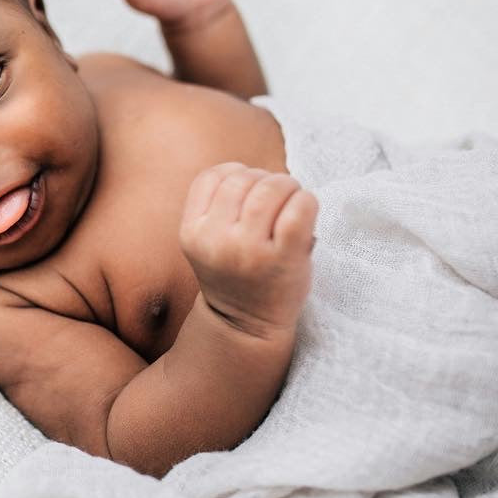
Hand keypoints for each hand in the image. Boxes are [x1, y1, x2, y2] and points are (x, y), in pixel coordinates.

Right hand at [179, 163, 317, 339]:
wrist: (245, 325)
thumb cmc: (234, 275)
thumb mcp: (208, 241)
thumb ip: (219, 206)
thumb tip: (257, 173)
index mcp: (191, 232)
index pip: (211, 177)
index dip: (236, 173)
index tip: (250, 190)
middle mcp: (215, 239)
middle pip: (242, 179)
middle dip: (266, 179)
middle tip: (278, 196)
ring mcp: (248, 250)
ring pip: (269, 188)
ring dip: (287, 185)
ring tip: (292, 200)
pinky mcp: (282, 258)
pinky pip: (298, 208)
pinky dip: (306, 200)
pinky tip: (305, 210)